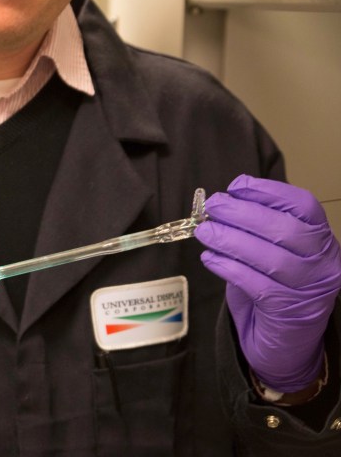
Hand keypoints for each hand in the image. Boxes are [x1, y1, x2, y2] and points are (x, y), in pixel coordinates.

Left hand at [195, 175, 340, 391]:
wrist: (287, 341)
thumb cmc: (277, 288)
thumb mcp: (274, 252)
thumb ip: (256, 229)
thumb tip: (223, 203)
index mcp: (322, 239)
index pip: (304, 205)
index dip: (269, 191)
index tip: (237, 185)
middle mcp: (324, 261)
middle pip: (286, 229)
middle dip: (244, 214)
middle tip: (213, 207)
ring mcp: (310, 288)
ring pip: (270, 257)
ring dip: (231, 240)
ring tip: (204, 232)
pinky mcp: (288, 311)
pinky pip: (255, 284)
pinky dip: (229, 268)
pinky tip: (210, 258)